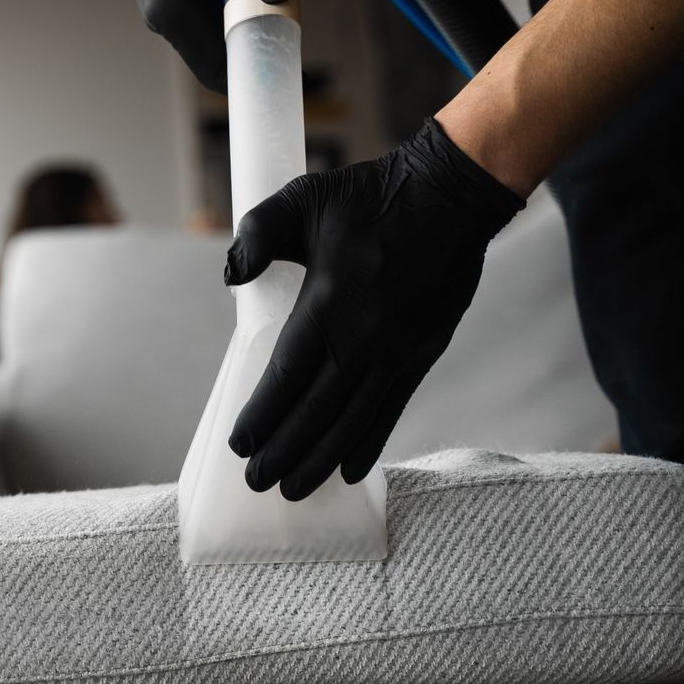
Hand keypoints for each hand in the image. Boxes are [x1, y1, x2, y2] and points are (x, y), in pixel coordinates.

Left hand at [223, 119, 525, 499]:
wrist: (452, 194)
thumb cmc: (370, 196)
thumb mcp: (304, 198)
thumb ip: (259, 233)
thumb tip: (231, 274)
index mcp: (330, 302)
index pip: (288, 374)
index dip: (264, 414)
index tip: (241, 444)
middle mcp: (366, 336)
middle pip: (318, 410)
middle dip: (285, 451)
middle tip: (257, 482)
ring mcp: (399, 349)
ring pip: (354, 420)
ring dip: (322, 459)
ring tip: (294, 489)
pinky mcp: (424, 352)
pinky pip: (392, 408)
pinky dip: (369, 442)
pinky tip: (348, 470)